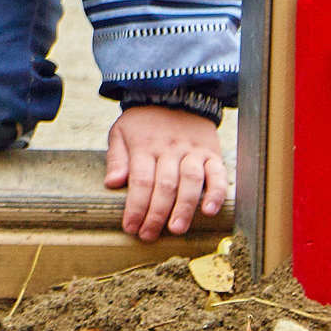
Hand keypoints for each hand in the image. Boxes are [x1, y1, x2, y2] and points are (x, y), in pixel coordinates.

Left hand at [103, 105, 229, 240]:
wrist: (176, 94)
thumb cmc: (144, 121)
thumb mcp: (120, 132)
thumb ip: (116, 158)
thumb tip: (113, 183)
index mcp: (145, 146)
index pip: (140, 181)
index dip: (135, 207)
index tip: (130, 227)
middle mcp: (170, 150)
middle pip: (164, 185)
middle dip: (156, 214)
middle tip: (149, 235)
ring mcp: (193, 152)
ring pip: (190, 181)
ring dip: (184, 208)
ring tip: (176, 229)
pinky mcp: (212, 153)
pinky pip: (218, 174)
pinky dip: (216, 193)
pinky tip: (209, 211)